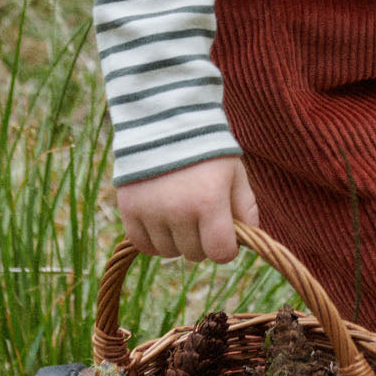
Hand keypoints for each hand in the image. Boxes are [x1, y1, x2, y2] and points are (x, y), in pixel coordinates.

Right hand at [117, 156, 258, 263]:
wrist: (166, 121)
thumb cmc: (207, 148)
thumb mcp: (235, 172)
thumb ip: (245, 206)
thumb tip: (246, 238)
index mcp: (209, 201)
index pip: (221, 253)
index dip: (226, 248)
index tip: (225, 235)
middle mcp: (179, 211)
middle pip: (195, 254)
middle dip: (202, 240)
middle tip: (201, 215)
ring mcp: (151, 212)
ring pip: (168, 253)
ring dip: (177, 240)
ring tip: (180, 211)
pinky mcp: (129, 210)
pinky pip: (143, 245)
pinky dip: (153, 239)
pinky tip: (162, 219)